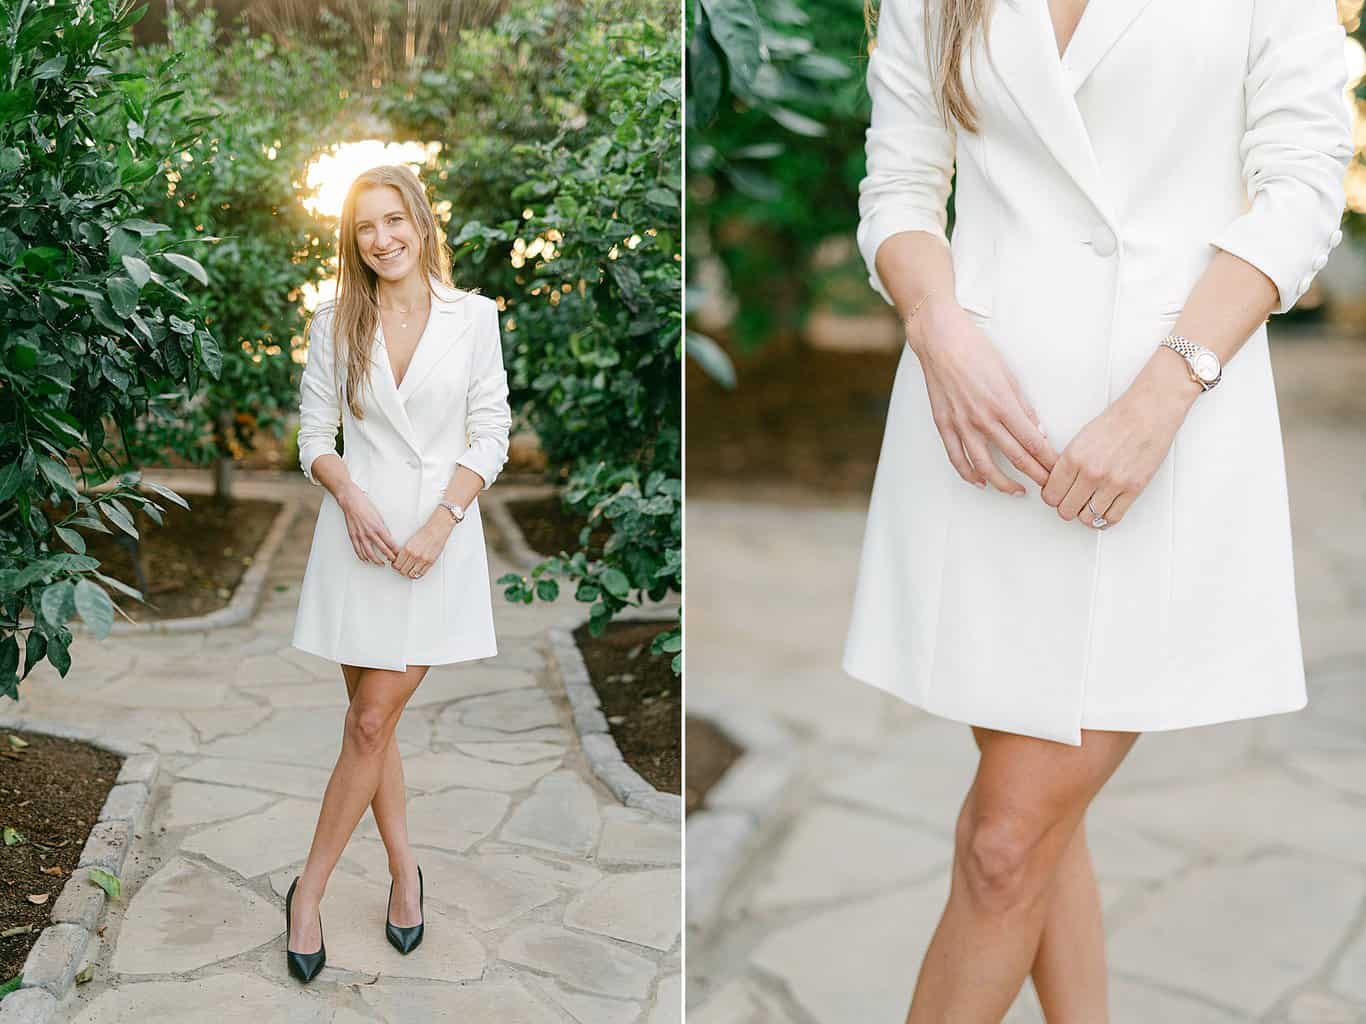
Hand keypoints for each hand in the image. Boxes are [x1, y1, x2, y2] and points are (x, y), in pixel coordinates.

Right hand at [337, 482, 399, 564]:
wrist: (351, 501)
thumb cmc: (365, 506)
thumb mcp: (379, 516)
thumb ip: (383, 528)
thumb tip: (388, 537)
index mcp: (378, 527)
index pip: (390, 543)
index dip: (395, 550)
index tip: (399, 555)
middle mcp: (370, 533)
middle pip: (382, 549)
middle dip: (389, 557)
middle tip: (393, 562)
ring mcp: (360, 535)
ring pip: (369, 553)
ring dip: (376, 560)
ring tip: (381, 564)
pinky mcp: (353, 536)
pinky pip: (358, 550)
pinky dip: (362, 557)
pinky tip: (366, 560)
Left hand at [390, 515, 453, 579]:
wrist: (437, 529)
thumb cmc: (425, 533)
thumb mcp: (410, 541)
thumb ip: (403, 551)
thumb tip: (397, 559)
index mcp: (407, 549)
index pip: (396, 564)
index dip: (395, 566)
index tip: (396, 565)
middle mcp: (414, 555)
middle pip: (402, 571)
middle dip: (401, 570)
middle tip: (402, 567)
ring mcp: (422, 560)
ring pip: (411, 574)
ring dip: (409, 573)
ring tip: (409, 570)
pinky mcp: (430, 562)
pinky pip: (421, 574)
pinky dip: (417, 574)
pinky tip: (416, 571)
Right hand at [910, 297, 1057, 493]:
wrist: (940, 341)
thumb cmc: (976, 351)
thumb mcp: (1009, 375)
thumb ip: (1023, 407)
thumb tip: (1038, 431)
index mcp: (1003, 404)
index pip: (1033, 443)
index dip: (1048, 461)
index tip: (1058, 470)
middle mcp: (983, 419)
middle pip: (1015, 458)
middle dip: (1036, 476)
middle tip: (1048, 488)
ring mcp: (961, 424)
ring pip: (985, 466)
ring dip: (1004, 483)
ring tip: (1017, 491)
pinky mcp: (944, 424)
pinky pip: (957, 457)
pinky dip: (969, 474)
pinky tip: (980, 481)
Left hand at [1040, 368, 1194, 527]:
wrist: (1148, 413)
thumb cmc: (1118, 421)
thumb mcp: (1080, 438)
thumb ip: (1067, 463)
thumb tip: (1056, 484)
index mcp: (1073, 457)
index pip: (1050, 494)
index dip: (1052, 497)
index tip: (1057, 494)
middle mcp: (1091, 472)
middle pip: (1065, 510)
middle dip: (1067, 507)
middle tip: (1072, 500)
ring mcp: (1112, 483)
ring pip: (1087, 519)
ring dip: (1086, 514)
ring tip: (1089, 503)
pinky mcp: (1133, 489)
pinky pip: (1112, 519)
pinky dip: (1105, 519)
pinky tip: (1103, 510)